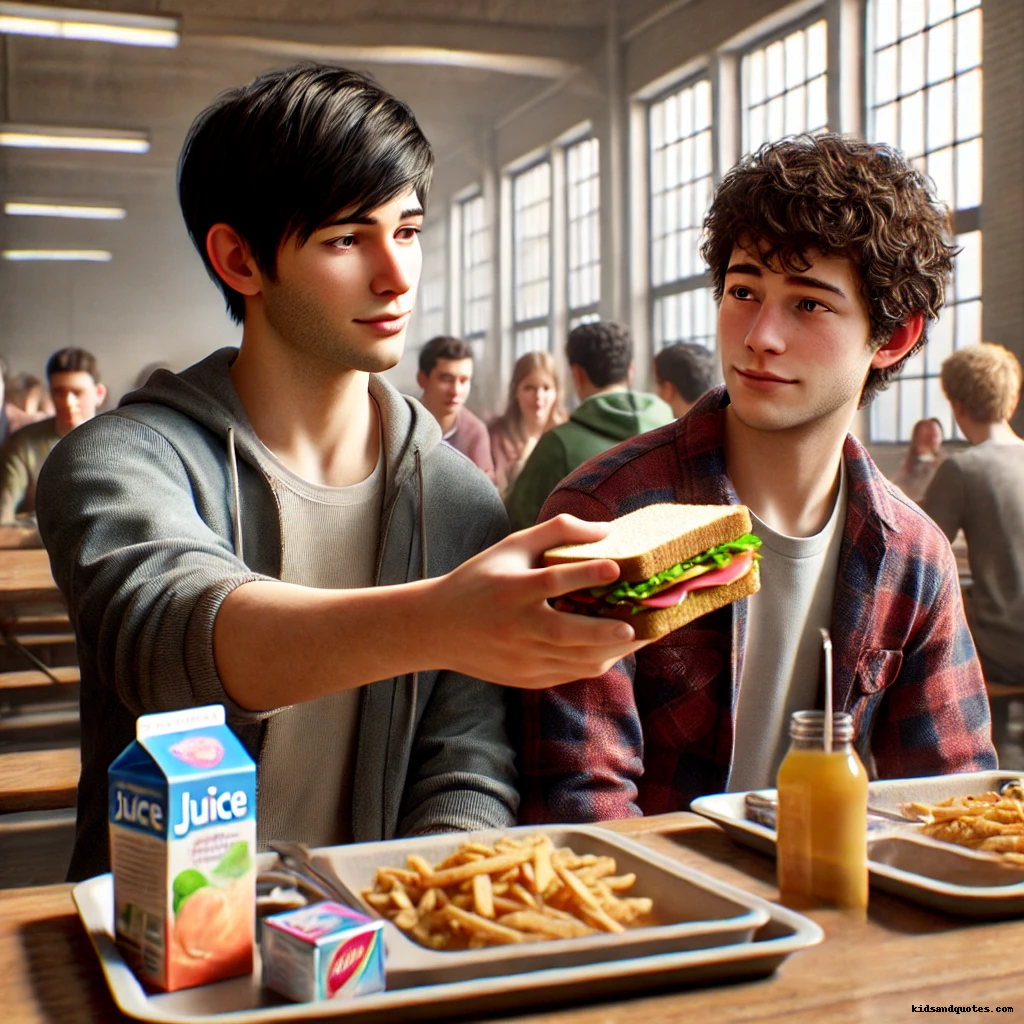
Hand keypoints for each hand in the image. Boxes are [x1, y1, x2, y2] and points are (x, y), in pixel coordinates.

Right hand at [426, 514, 648, 688]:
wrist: (437, 629)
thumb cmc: (480, 580)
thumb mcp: (511, 547)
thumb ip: (557, 531)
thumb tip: (607, 529)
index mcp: (510, 590)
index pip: (551, 581)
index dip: (584, 574)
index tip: (615, 567)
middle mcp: (516, 627)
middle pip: (568, 633)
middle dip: (607, 631)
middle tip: (639, 624)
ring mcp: (522, 658)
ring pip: (576, 661)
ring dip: (612, 650)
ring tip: (643, 636)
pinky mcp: (528, 679)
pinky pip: (571, 673)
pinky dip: (597, 661)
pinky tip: (616, 648)